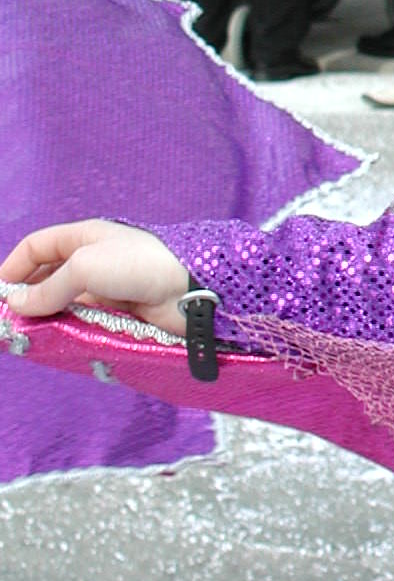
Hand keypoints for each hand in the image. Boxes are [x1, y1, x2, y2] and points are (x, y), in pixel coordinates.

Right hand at [1, 220, 189, 334]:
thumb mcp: (85, 266)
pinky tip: (56, 343)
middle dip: (27, 298)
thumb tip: (19, 305)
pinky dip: (68, 330)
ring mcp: (107, 287)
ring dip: (46, 318)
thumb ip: (49, 287)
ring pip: (65, 303)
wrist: (189, 287)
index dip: (14, 267)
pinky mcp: (119, 313)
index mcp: (85, 237)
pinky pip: (84, 321)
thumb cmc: (138, 265)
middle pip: (48, 277)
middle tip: (11, 324)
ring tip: (28, 338)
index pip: (38, 246)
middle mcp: (94, 260)